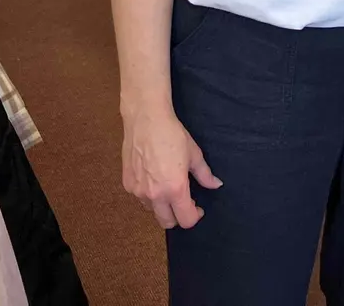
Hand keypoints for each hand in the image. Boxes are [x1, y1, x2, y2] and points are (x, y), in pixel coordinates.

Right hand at [121, 106, 221, 229]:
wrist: (145, 120)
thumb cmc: (172, 135)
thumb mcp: (194, 154)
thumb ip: (205, 174)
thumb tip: (216, 185)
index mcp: (174, 189)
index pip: (185, 220)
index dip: (195, 216)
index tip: (198, 207)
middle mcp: (154, 195)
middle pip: (167, 223)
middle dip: (178, 217)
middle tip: (185, 202)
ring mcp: (138, 191)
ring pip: (152, 210)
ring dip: (162, 205)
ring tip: (168, 187)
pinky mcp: (127, 184)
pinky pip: (140, 198)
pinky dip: (149, 195)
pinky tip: (154, 178)